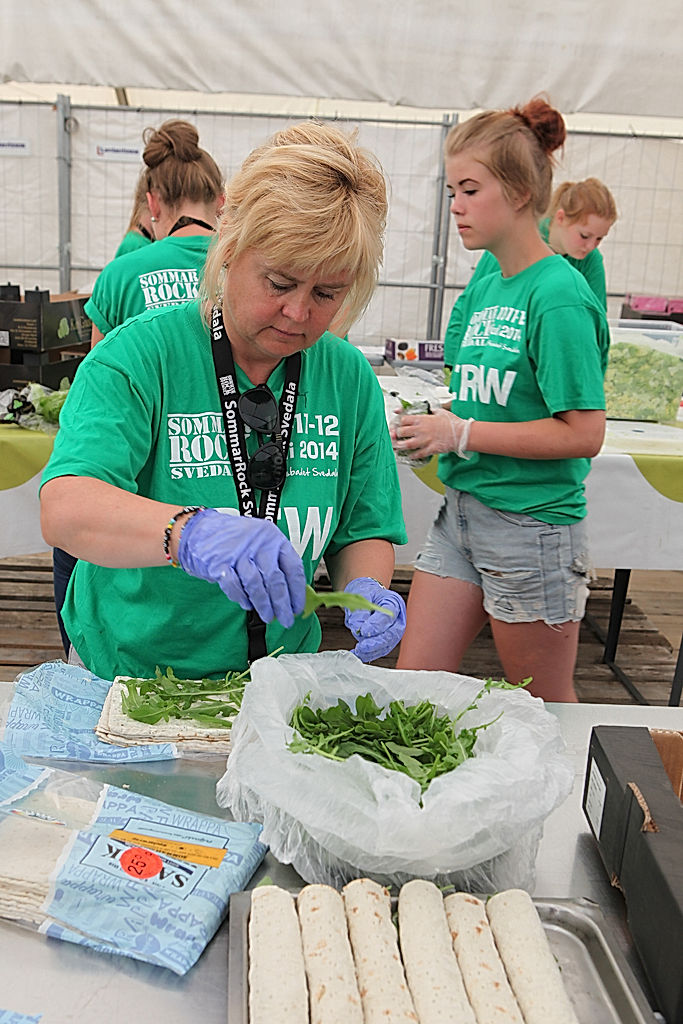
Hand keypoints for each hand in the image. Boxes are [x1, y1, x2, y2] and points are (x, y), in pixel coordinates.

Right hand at [177, 508, 305, 627]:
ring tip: (268, 616)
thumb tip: (289, 593)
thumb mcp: (259, 540)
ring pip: (256, 584)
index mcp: (273, 536)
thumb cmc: (232, 538)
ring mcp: (238, 551)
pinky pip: (234, 585)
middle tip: (286, 619)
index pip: (293, 566)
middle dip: (282, 604)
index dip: (297, 590)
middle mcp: (258, 542)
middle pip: (275, 579)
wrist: (198, 529)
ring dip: (263, 605)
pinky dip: (241, 598)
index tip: (297, 607)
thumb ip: (274, 562)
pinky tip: (247, 605)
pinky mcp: (219, 562)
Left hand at [343, 577, 406, 662]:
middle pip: (391, 634)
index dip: (376, 626)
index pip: (388, 616)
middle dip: (376, 643)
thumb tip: (358, 628)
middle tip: (361, 646)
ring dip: (372, 651)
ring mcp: (394, 631)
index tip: (363, 631)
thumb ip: (360, 610)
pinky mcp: (387, 641)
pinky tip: (358, 655)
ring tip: (358, 651)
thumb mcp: (361, 595)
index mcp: (394, 602)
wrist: (369, 596)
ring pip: (386, 645)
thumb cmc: (367, 593)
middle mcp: (397, 618)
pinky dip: (369, 654)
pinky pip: (380, 650)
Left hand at [392, 407, 473, 459]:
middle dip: (396, 434)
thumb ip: (432, 410)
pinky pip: (418, 454)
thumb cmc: (453, 423)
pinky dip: (412, 455)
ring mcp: (425, 440)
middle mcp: (421, 430)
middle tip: (394, 436)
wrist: (462, 434)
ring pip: (406, 444)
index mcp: (423, 419)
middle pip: (401, 432)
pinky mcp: (430, 449)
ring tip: (397, 447)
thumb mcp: (441, 412)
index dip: (398, 423)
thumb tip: (429, 409)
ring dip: (400, 446)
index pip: (403, 420)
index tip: (396, 425)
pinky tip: (410, 455)